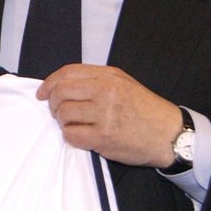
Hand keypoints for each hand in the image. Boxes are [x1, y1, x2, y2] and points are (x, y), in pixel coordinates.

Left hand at [37, 64, 181, 167]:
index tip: (42, 93)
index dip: (49, 83)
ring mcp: (104, 115)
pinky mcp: (103, 137)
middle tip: (57, 112)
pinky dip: (71, 136)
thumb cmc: (145, 109)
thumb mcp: (124, 83)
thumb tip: (61, 85)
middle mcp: (106, 92)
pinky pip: (71, 135)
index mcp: (109, 76)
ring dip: (63, 122)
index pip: (67, 73)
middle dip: (52, 104)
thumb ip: (95, 80)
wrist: (169, 134)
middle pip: (60, 93)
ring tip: (74, 124)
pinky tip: (81, 136)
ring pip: (63, 115)